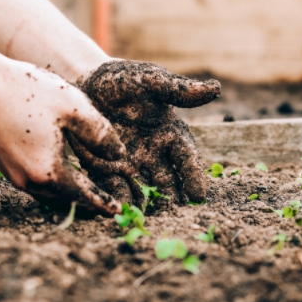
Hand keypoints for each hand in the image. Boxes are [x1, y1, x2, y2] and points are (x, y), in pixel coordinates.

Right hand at [0, 60, 125, 215]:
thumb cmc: (27, 91)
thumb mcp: (74, 107)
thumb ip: (101, 134)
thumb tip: (119, 155)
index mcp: (48, 172)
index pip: (83, 195)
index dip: (103, 203)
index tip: (117, 212)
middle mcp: (29, 181)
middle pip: (66, 198)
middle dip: (88, 200)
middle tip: (108, 202)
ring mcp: (14, 175)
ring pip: (50, 192)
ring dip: (70, 192)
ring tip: (90, 189)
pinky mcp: (5, 165)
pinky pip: (37, 182)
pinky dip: (55, 182)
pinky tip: (64, 172)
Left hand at [69, 60, 219, 205]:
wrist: (85, 82)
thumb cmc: (123, 79)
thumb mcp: (150, 80)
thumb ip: (178, 89)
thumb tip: (215, 89)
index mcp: (170, 134)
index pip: (187, 159)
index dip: (193, 176)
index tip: (199, 195)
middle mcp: (154, 154)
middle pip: (168, 182)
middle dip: (172, 200)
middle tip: (176, 218)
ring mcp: (131, 164)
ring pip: (144, 190)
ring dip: (148, 206)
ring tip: (150, 222)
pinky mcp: (107, 170)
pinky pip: (115, 189)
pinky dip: (120, 201)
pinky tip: (121, 213)